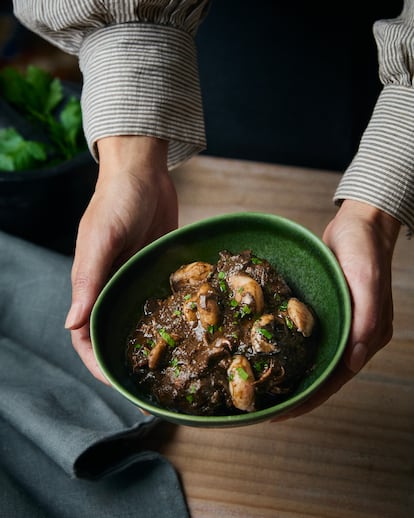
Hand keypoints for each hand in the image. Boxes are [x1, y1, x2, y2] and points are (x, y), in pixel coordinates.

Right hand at [65, 136, 177, 382]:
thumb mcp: (102, 238)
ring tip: (175, 367)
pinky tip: (190, 332)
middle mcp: (112, 285)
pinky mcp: (157, 269)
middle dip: (128, 361)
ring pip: (139, 320)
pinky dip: (170, 317)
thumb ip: (88, 279)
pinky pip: (161, 300)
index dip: (98, 362)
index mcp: (91, 282)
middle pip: (114, 333)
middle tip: (152, 386)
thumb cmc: (118, 199)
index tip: (119, 384)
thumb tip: (71, 325)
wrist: (144, 171)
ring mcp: (136, 278)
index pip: (86, 334)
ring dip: (151, 343)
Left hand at [276, 199, 400, 418]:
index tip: (281, 415)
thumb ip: (365, 322)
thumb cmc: (365, 252)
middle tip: (262, 406)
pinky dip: (286, 345)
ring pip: (308, 356)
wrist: (358, 225)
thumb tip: (352, 363)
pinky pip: (301, 334)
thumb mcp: (367, 283)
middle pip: (318, 374)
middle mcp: (349, 335)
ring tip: (259, 384)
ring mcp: (334, 323)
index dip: (309, 400)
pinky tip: (265, 348)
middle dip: (293, 392)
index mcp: (364, 338)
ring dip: (288, 372)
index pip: (334, 380)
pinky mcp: (321, 309)